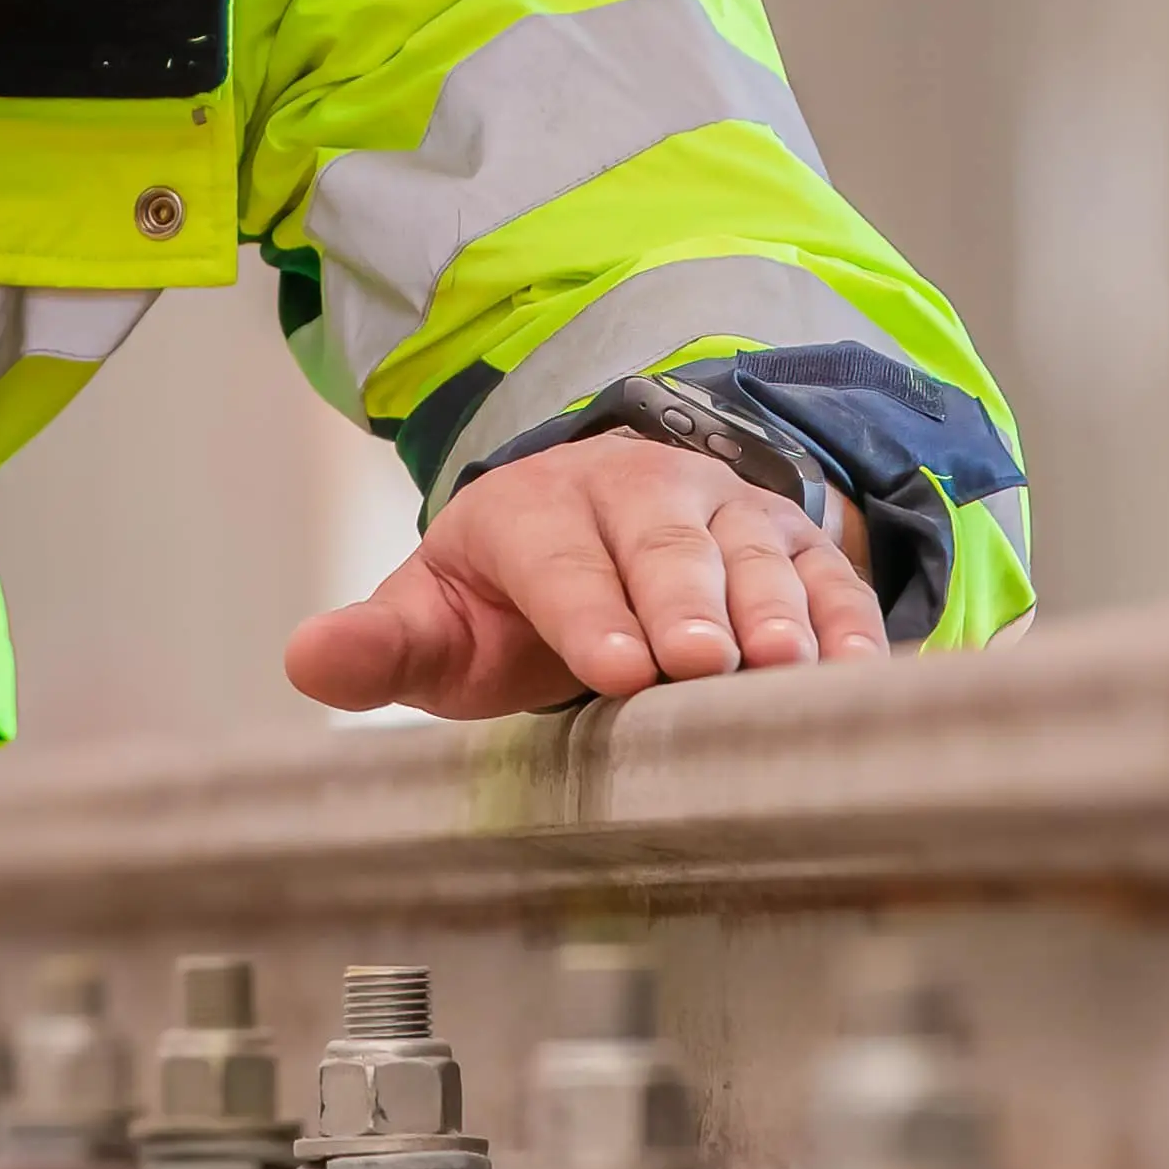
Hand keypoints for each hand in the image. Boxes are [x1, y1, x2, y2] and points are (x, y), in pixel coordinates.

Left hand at [284, 433, 887, 718]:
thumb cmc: (506, 600)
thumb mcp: (434, 619)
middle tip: (706, 660)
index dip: (588, 614)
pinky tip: (863, 674)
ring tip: (785, 663)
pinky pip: (830, 579)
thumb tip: (305, 660)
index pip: (561, 561)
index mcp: (537, 510)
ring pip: (757, 554)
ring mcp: (725, 512)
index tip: (612, 670)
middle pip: (667, 548)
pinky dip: (849, 621)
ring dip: (776, 608)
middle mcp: (638, 494)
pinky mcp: (794, 543)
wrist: (596, 533)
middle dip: (688, 603)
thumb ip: (376, 646)